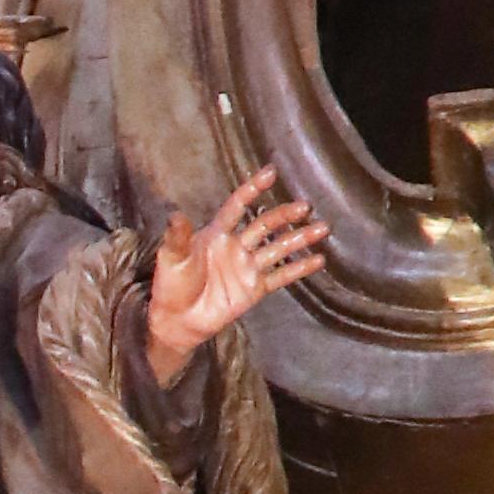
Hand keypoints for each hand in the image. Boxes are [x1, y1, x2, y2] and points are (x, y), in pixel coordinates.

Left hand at [144, 166, 318, 373]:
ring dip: (300, 237)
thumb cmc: (171, 285)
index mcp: (216, 233)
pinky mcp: (255, 288)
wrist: (178, 320)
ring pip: (279, 247)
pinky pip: (281, 276)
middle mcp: (236, 245)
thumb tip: (175, 214)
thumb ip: (177, 237)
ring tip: (322, 228)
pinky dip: (300, 268)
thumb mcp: (171, 258)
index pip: (237, 206)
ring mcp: (248, 266)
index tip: (270, 173)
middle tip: (305, 206)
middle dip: (285, 214)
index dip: (253, 189)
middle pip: (265, 224)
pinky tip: (318, 260)